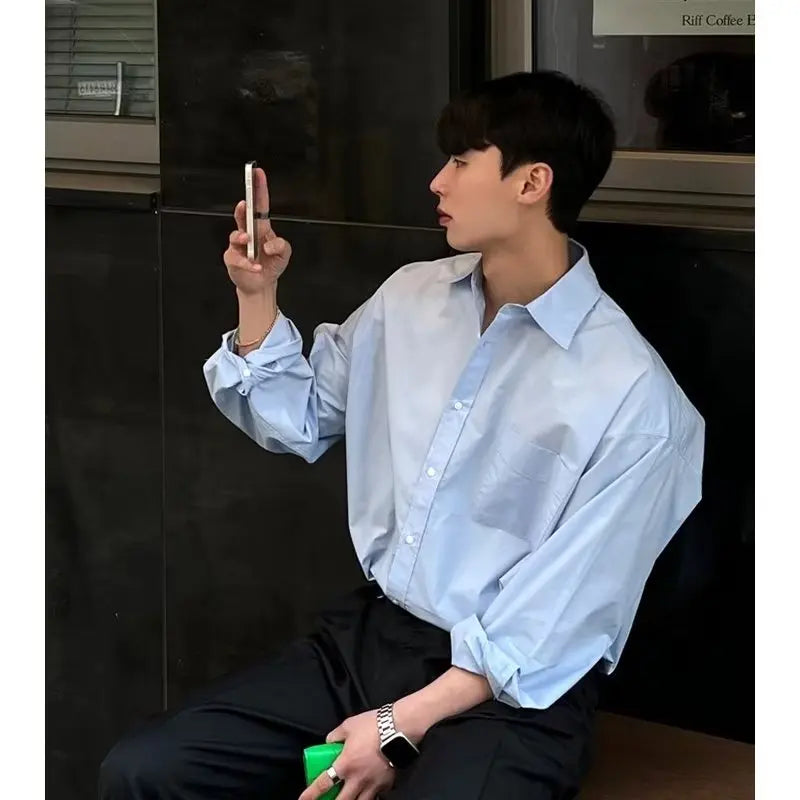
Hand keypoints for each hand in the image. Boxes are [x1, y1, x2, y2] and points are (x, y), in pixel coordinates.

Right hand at [223, 167, 291, 295]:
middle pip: (243, 215)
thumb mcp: (284, 254)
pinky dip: (248, 264)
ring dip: (242, 237)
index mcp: (261, 227)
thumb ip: (282, 246)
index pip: (260, 205)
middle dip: (243, 207)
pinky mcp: (232, 259)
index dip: (258, 189)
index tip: (257, 174)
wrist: (262, 284)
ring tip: (249, 240)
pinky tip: (256, 267)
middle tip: (245, 203)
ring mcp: (238, 245)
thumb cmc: (271, 264)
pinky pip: (237, 259)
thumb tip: (269, 245)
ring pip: (236, 235)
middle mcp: (248, 233)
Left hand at [298, 710, 394, 799]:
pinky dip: (370, 797)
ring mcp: (373, 784)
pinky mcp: (386, 784)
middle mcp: (357, 779)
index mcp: (345, 765)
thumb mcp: (348, 725)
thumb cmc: (373, 725)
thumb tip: (329, 741)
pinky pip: (376, 797)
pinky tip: (369, 795)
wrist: (399, 728)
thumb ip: (336, 735)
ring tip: (349, 799)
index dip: (310, 794)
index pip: (322, 784)